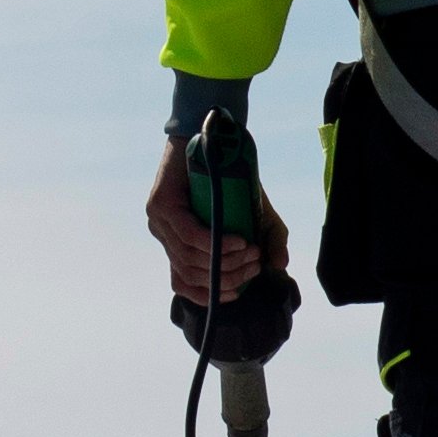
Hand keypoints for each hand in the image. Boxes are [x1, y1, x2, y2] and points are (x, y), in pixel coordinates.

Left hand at [145, 137, 283, 314]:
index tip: (238, 292)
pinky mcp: (161, 205)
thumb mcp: (258, 215)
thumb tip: (277, 267)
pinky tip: (238, 241)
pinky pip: (188, 234)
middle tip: (256, 264)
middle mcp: (165, 237)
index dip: (209, 295)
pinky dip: (214, 242)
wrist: (219, 141)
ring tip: (252, 251)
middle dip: (227, 276)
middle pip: (190, 274)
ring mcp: (160, 222)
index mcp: (179, 246)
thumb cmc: (236, 181)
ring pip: (189, 257)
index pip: (183, 284)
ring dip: (225, 260)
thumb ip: (270, 241)